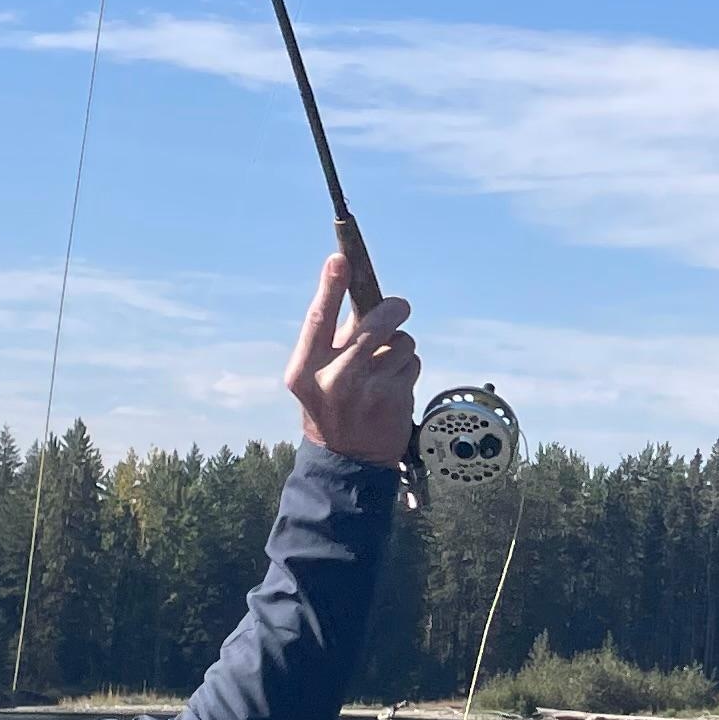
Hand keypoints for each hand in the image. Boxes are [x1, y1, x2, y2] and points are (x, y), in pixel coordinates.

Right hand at [285, 253, 418, 464]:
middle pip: (374, 323)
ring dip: (400, 348)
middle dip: (392, 310)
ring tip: (386, 368)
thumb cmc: (334, 406)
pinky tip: (395, 385)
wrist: (348, 460)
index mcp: (305, 368)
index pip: (318, 319)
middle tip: (399, 308)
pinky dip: (409, 368)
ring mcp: (365, 390)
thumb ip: (338, 339)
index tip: (340, 259)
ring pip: (401, 342)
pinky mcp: (393, 399)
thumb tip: (366, 296)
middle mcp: (332, 378)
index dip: (329, 286)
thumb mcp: (320, 375)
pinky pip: (413, 362)